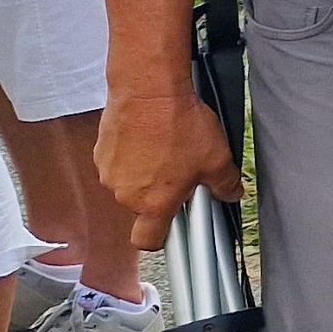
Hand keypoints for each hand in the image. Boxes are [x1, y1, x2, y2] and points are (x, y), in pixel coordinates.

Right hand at [95, 87, 239, 250]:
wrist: (148, 90)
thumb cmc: (179, 124)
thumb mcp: (217, 158)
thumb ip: (225, 185)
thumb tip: (231, 194)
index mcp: (153, 203)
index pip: (147, 240)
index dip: (161, 239)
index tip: (173, 229)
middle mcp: (125, 194)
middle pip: (141, 208)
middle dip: (159, 195)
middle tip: (180, 172)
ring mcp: (109, 173)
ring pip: (130, 184)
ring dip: (145, 174)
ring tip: (166, 149)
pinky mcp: (101, 152)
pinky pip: (119, 163)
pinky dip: (133, 155)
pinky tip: (150, 138)